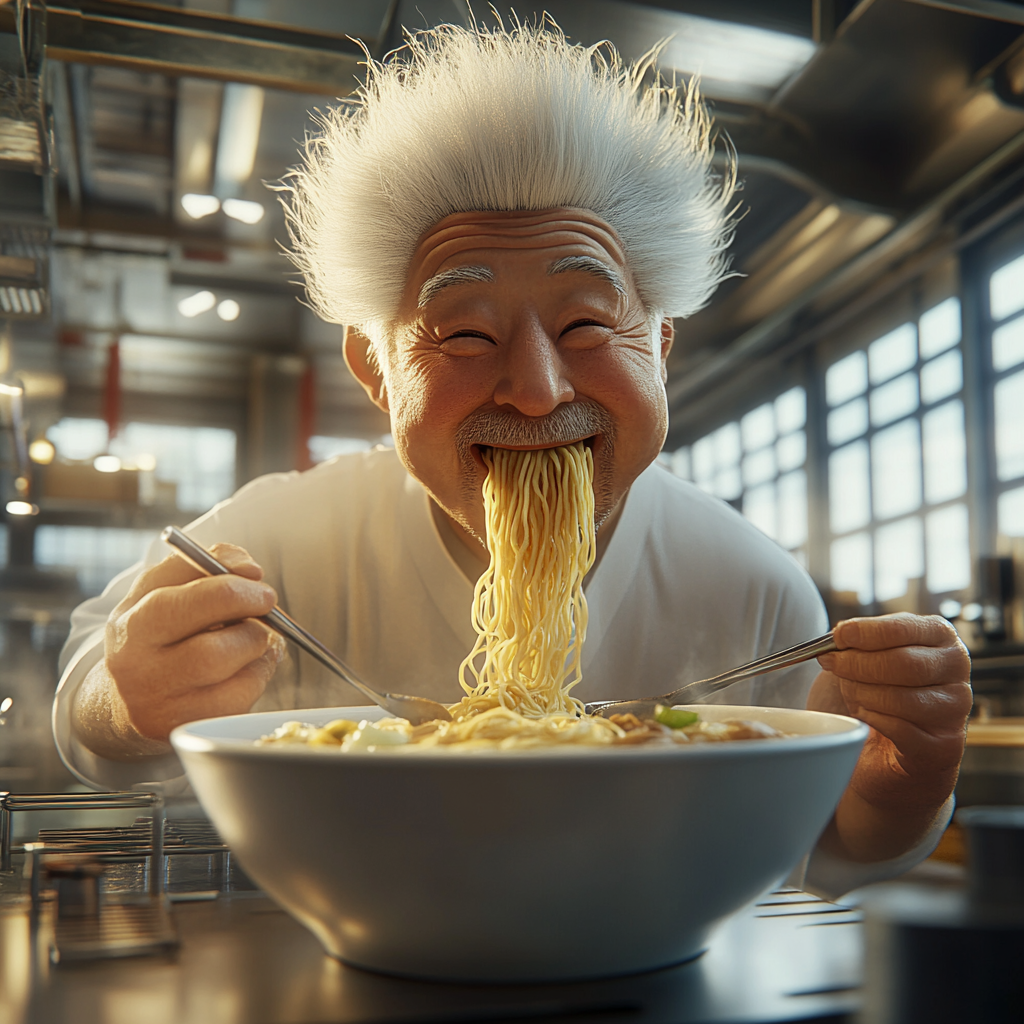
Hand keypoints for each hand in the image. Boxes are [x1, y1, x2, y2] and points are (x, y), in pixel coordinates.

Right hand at [73, 544, 284, 756]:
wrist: (128, 700)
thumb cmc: (157, 633)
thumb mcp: (162, 591)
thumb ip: (202, 565)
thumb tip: (249, 569)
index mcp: (131, 626)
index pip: (184, 601)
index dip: (231, 584)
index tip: (256, 576)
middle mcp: (139, 671)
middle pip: (210, 650)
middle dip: (250, 617)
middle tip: (267, 602)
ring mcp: (163, 705)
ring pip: (231, 673)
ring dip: (256, 642)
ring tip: (251, 633)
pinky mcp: (190, 724)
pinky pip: (243, 693)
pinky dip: (258, 670)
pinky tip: (248, 662)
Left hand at [807, 612, 971, 861]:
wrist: (884, 752)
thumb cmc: (875, 694)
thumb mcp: (865, 657)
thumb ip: (857, 643)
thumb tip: (836, 639)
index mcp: (939, 637)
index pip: (903, 628)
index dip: (866, 632)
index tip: (837, 636)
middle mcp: (955, 669)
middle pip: (904, 663)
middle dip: (858, 664)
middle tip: (830, 664)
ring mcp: (954, 709)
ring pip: (901, 697)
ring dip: (862, 694)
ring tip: (848, 694)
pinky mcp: (942, 746)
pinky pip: (899, 728)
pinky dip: (872, 720)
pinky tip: (864, 717)